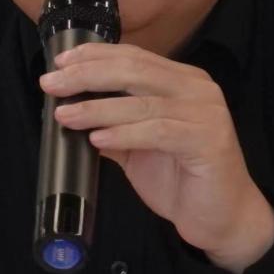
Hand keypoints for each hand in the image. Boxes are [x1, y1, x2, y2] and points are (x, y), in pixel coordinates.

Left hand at [39, 42, 273, 273]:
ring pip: (142, 102)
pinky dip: (124, 134)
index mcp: (182, 82)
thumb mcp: (138, 148)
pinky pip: (158, 131)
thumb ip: (113, 126)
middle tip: (52, 84)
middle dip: (87, 75)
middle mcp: (197, 89)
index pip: (134, 56)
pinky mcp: (208, 140)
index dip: (95, 55)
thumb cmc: (181, 180)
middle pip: (134, 71)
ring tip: (65, 115)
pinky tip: (98, 140)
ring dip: (97, 108)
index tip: (60, 63)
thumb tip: (70, 111)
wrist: (221, 218)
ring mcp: (206, 113)